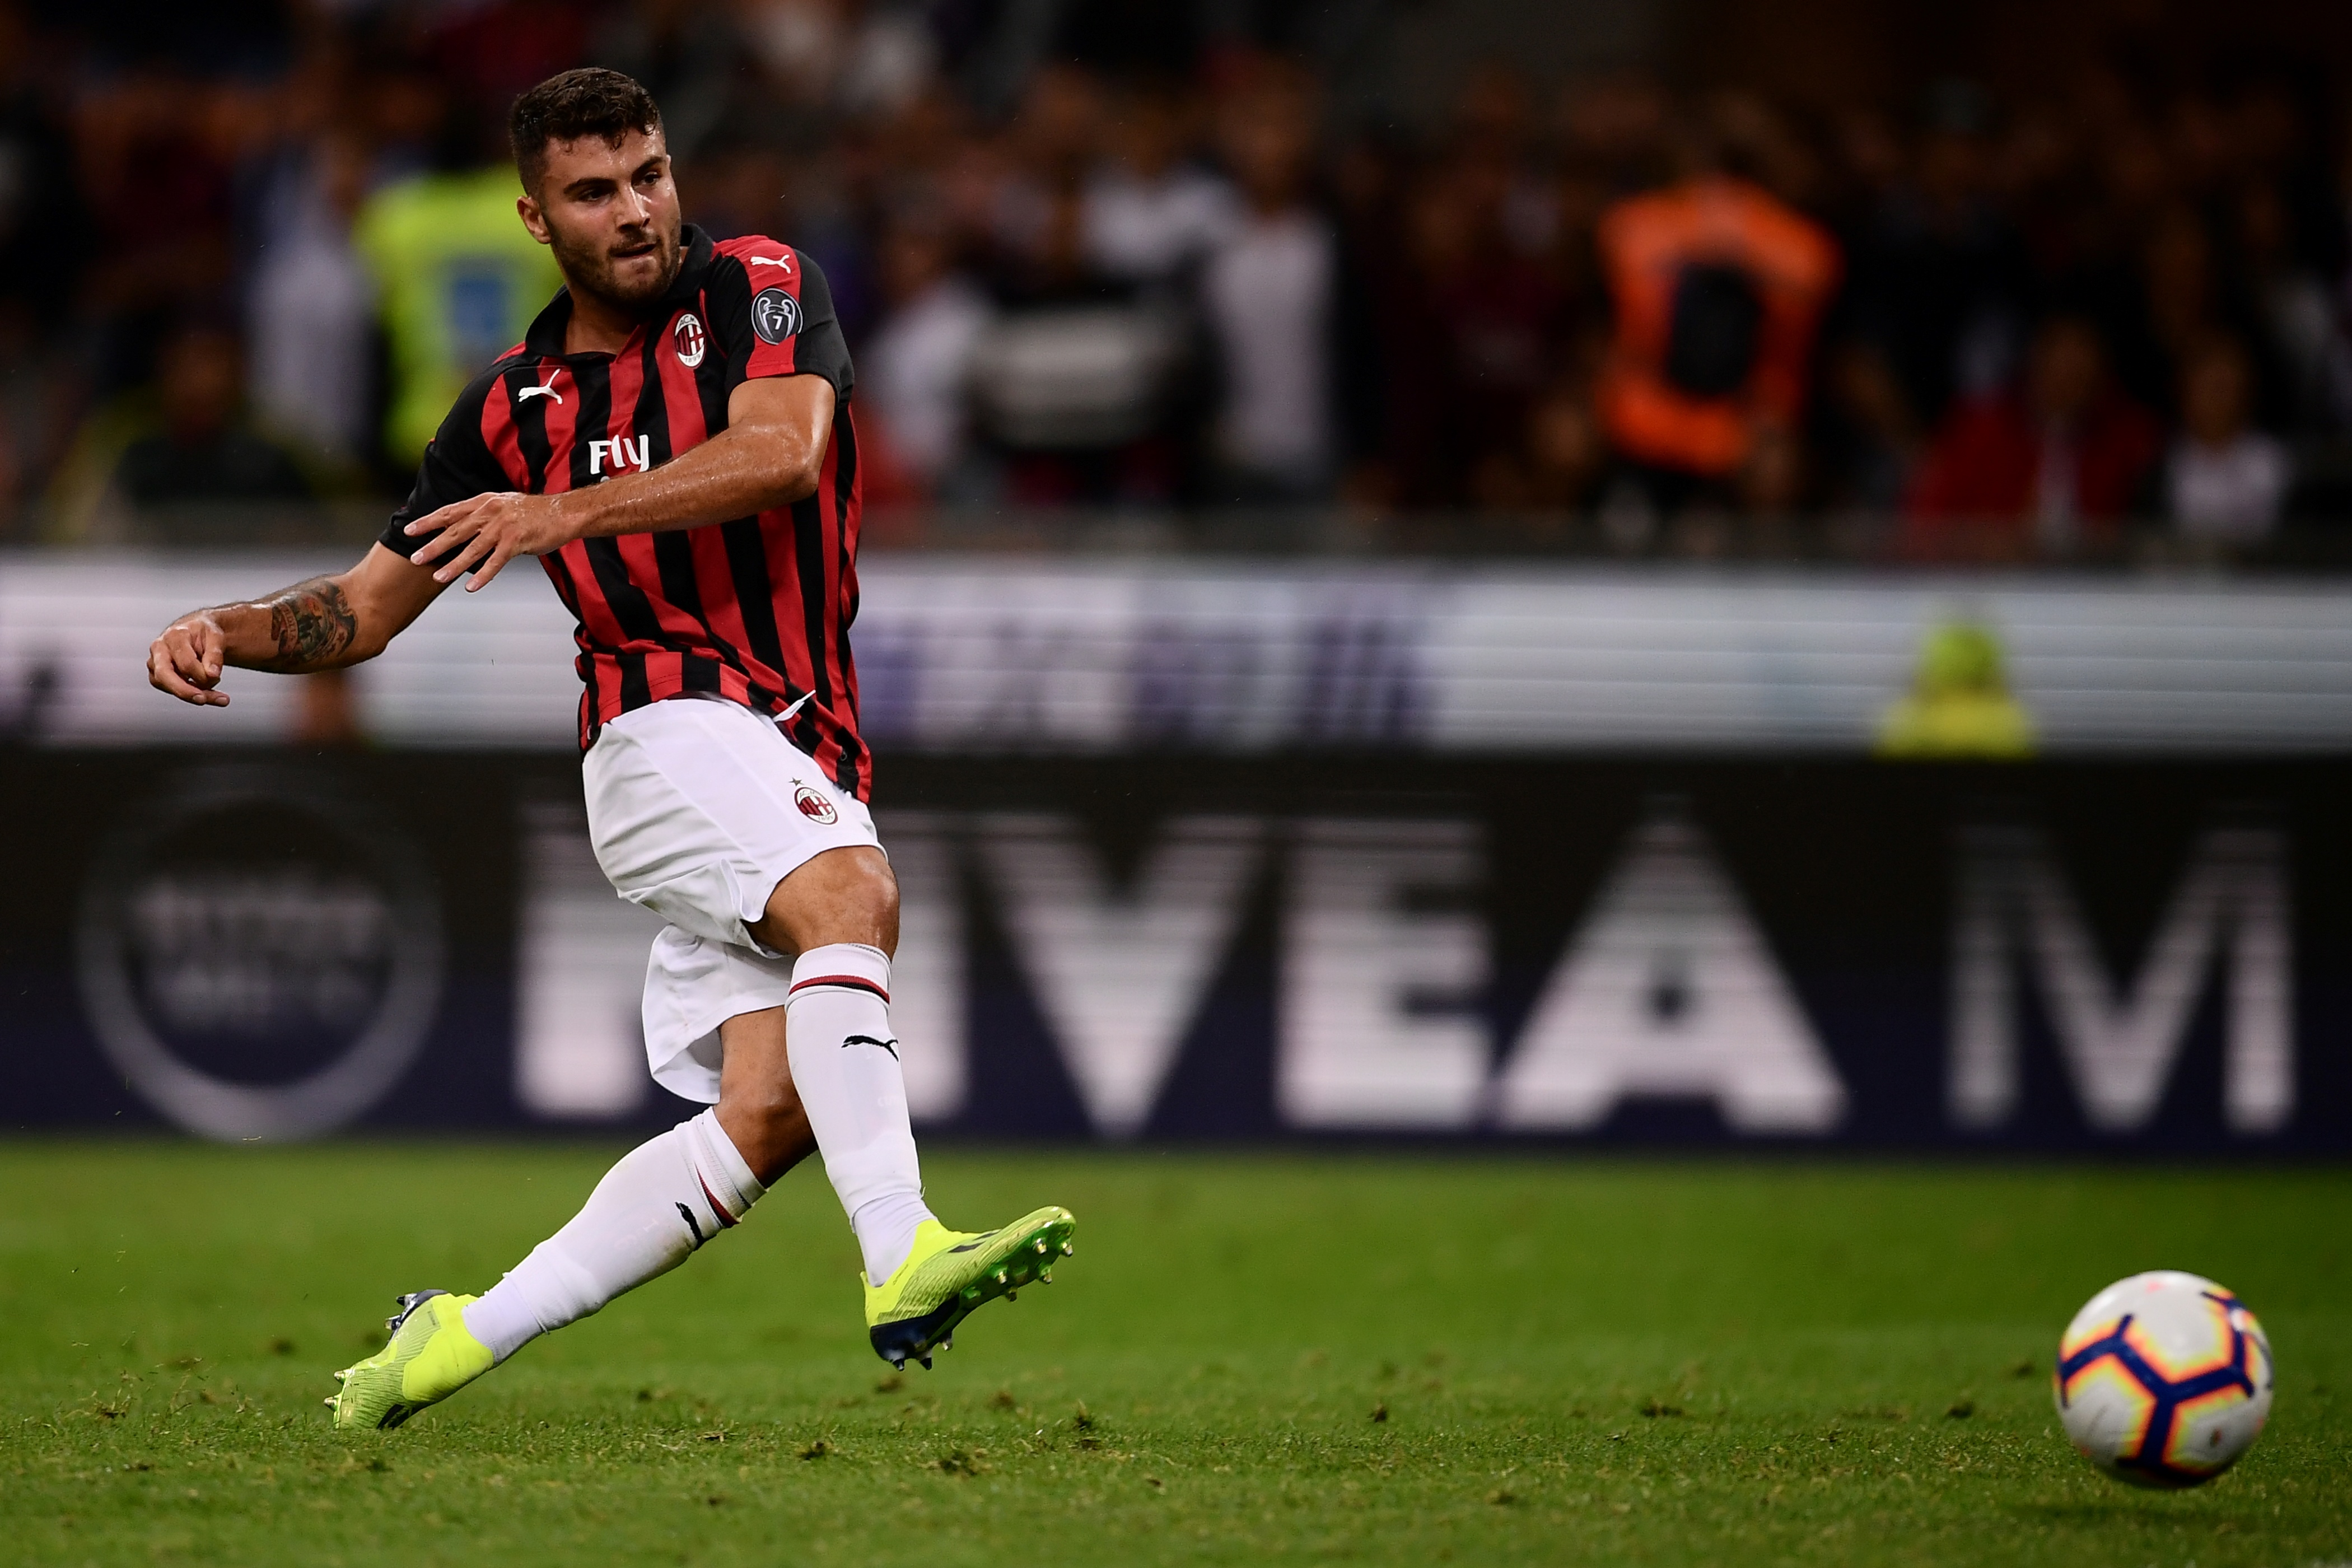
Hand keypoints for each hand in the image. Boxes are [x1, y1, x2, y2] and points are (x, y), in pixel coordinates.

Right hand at [148, 614, 229, 705]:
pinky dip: (190, 695)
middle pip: (164, 675)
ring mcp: (156, 663)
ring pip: (167, 686)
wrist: (196, 631)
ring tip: (218, 698)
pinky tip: (206, 694)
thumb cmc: (203, 632)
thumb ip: (215, 654)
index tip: (216, 677)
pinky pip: (171, 690)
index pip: (185, 662)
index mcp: (174, 636)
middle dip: (185, 691)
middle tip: (203, 699)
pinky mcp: (158, 675)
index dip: (201, 674)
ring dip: (193, 695)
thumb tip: (212, 674)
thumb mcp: (215, 636)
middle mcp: (160, 649)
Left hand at [405, 491, 575, 589]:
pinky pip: (496, 562)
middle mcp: (490, 513)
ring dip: (454, 565)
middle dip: (433, 546)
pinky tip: (471, 587)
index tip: (409, 531)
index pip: (450, 512)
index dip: (428, 522)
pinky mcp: (517, 542)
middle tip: (415, 558)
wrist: (564, 513)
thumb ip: (484, 515)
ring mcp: (503, 527)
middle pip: (456, 531)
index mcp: (484, 502)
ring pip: (473, 549)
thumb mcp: (504, 506)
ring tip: (438, 577)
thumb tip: (464, 529)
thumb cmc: (535, 512)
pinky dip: (483, 575)